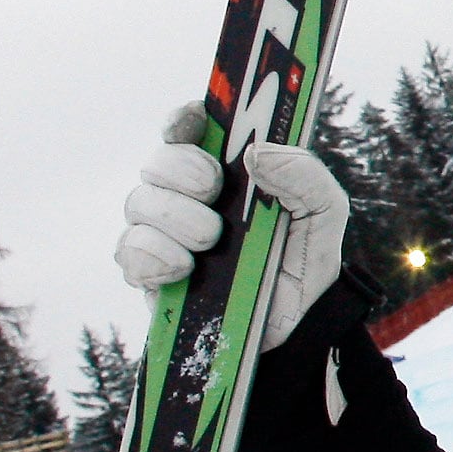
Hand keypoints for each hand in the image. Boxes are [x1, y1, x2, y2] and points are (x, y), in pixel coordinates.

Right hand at [114, 104, 350, 348]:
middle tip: (212, 189)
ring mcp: (165, 233)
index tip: (191, 122)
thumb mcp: (324, 213)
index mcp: (228, 170)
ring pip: (138, 203)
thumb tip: (256, 153)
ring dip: (172, 216)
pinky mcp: (150, 274)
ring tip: (210, 240)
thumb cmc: (304, 261)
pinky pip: (128, 251)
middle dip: (180, 170)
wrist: (294, 332)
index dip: (183, 119)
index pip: (190, 128)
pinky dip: (150, 254)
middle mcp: (189, 196)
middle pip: (158, 161)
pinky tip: (182, 267)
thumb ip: (305, 174)